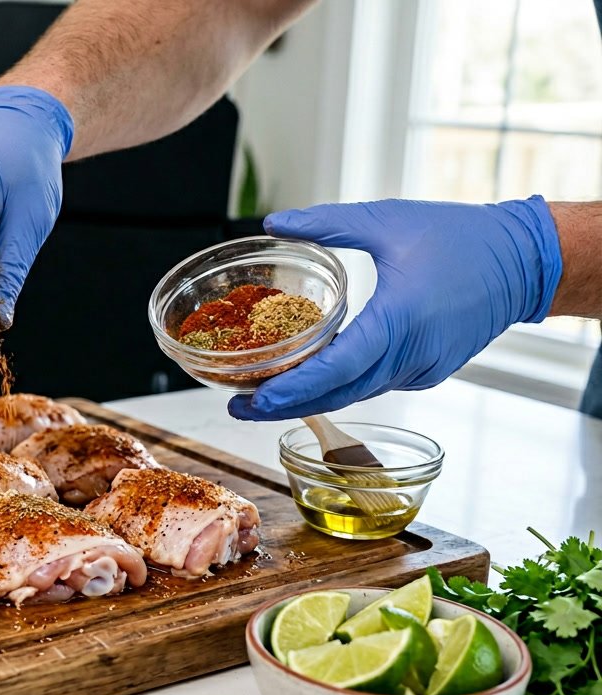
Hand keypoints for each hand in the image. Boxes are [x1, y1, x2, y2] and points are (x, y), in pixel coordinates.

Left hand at [228, 197, 562, 420]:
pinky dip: (341, 386)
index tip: (255, 399)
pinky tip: (309, 382)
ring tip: (262, 397)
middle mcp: (411, 354)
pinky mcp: (428, 372)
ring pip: (355, 394)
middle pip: (338, 393)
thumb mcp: (386, 219)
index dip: (293, 389)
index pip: (336, 368)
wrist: (525, 261)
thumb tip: (272, 223)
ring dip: (311, 398)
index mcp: (399, 318)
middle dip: (286, 405)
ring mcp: (423, 369)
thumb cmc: (460, 236)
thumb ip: (325, 223)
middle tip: (239, 405)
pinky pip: (375, 385)